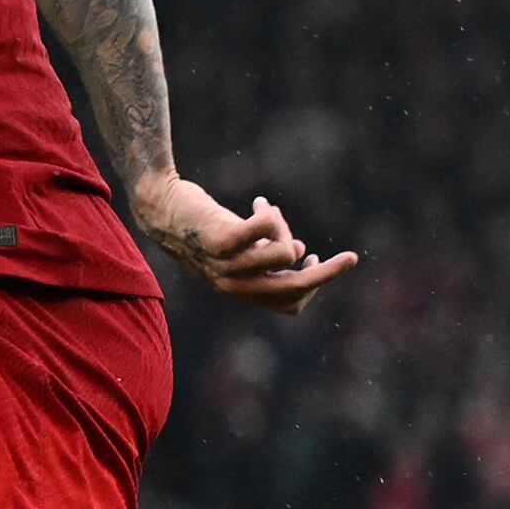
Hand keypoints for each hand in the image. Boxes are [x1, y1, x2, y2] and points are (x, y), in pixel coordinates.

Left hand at [129, 174, 356, 315]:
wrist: (159, 206)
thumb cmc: (201, 226)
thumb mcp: (235, 249)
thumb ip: (264, 257)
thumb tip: (299, 253)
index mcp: (238, 290)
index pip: (289, 303)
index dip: (313, 285)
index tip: (317, 260)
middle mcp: (232, 285)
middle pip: (295, 288)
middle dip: (328, 273)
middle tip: (350, 257)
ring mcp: (225, 265)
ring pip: (285, 253)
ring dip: (284, 227)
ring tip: (267, 212)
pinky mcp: (220, 240)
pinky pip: (265, 230)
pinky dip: (271, 216)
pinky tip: (260, 204)